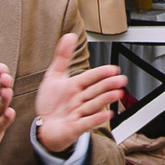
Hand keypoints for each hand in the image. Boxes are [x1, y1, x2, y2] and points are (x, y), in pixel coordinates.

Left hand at [33, 32, 124, 154]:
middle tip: (121, 80)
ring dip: (105, 99)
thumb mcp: (53, 77)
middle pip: (95, 90)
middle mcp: (79, 99)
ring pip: (94, 105)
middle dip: (108, 85)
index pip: (90, 77)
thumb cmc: (50, 103)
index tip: (113, 68)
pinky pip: (87, 122)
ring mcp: (79, 113)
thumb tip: (69, 36)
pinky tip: (107, 114)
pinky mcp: (75, 128)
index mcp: (76, 86)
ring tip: (117, 93)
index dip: (101, 73)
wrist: (43, 126)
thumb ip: (62, 56)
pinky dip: (96, 119)